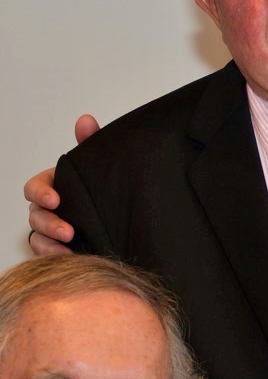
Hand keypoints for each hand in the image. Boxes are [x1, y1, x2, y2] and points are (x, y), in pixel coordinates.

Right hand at [25, 114, 100, 254]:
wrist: (121, 212)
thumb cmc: (102, 184)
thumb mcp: (96, 164)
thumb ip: (89, 142)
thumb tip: (85, 120)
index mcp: (52, 185)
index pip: (34, 188)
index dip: (40, 194)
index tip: (56, 200)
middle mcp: (47, 208)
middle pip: (35, 216)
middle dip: (50, 223)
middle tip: (69, 231)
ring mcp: (51, 229)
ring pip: (38, 237)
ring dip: (50, 244)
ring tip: (70, 248)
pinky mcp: (59, 247)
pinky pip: (48, 254)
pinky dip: (57, 256)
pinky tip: (71, 258)